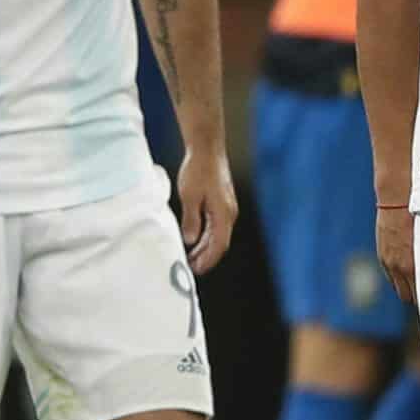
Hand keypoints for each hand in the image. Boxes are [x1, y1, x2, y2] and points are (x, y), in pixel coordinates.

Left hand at [174, 144, 236, 274]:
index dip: (208, 260)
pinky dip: (206, 236)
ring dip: (205, 248)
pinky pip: (216, 226)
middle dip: (206, 257)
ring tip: (191, 257)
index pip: (219, 245)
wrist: (207, 149)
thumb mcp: (190, 196)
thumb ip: (191, 220)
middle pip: (220, 243)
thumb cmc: (198, 169)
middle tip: (191, 268)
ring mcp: (227, 208)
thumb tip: (190, 240)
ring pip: (218, 235)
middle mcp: (229, 213)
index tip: (196, 270)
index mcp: (224, 214)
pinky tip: (195, 240)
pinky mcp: (222, 203)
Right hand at [375, 206, 415, 303]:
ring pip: (398, 289)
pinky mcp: (383, 257)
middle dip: (418, 298)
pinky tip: (408, 274)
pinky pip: (391, 278)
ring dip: (407, 289)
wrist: (397, 201)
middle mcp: (399, 267)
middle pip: (408, 297)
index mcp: (413, 265)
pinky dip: (399, 279)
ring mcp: (389, 262)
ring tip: (419, 286)